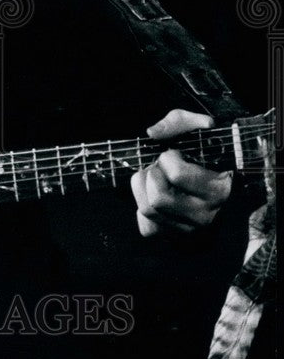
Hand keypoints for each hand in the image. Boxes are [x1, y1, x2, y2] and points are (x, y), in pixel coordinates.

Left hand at [131, 109, 231, 235]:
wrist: (216, 175)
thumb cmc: (203, 151)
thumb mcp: (194, 128)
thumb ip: (177, 122)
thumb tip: (153, 133)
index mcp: (217, 189)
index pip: (177, 175)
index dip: (167, 159)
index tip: (174, 154)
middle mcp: (205, 215)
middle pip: (157, 199)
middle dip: (151, 175)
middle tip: (159, 168)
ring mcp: (189, 229)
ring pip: (148, 211)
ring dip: (142, 188)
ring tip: (154, 178)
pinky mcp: (174, 236)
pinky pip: (147, 228)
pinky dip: (142, 210)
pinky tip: (153, 196)